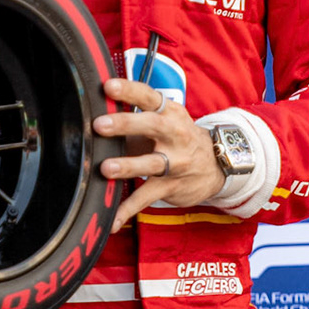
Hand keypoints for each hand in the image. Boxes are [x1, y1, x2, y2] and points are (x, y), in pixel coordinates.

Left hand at [94, 78, 225, 232]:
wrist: (217, 165)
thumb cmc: (177, 137)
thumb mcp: (162, 120)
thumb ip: (132, 117)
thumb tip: (92, 111)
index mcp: (169, 112)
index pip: (149, 96)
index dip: (129, 90)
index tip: (108, 86)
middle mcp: (175, 134)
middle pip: (152, 125)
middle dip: (126, 124)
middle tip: (99, 125)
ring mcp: (175, 162)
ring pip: (152, 163)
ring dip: (129, 166)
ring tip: (107, 168)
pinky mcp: (171, 186)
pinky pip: (147, 197)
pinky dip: (129, 210)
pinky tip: (113, 221)